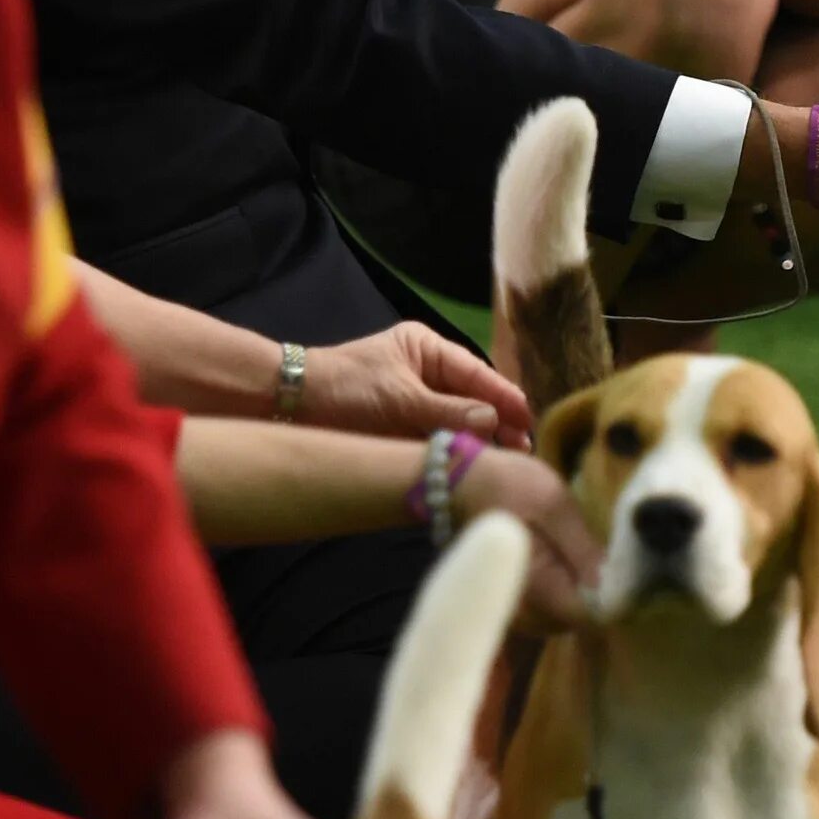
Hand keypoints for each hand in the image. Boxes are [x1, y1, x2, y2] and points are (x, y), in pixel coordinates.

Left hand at [302, 322, 530, 448]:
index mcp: (428, 350)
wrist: (289, 408)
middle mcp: (427, 374)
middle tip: (523, 452)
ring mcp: (416, 404)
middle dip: (498, 425)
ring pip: (458, 424)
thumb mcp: (399, 400)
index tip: (529, 423)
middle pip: (473, 401)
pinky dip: (455, 453)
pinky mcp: (403, 431)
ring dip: (479, 443)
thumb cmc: (344, 390)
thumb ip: (448, 412)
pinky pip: (437, 441)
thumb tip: (494, 423)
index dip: (505, 399)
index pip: (478, 374)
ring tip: (506, 465)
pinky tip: (473, 469)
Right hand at [452, 448, 602, 633]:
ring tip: (594, 555)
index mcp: (537, 588)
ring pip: (567, 617)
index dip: (617, 597)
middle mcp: (525, 612)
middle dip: (602, 594)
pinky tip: (572, 563)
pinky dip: (567, 591)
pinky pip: (552, 610)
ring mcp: (518, 612)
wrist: (458, 483)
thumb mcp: (553, 506)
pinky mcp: (516, 604)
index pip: (590, 616)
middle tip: (616, 556)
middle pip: (580, 621)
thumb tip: (617, 587)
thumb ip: (583, 550)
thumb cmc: (506, 486)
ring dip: (585, 593)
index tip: (634, 572)